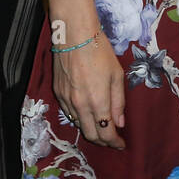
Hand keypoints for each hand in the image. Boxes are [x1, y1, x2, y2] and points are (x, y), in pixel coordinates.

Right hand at [52, 31, 126, 149]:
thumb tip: (119, 123)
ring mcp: (66, 100)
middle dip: (103, 141)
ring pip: (79, 125)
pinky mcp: (58, 93)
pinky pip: (69, 114)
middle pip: (91, 135)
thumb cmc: (99, 51)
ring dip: (91, 130)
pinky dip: (79, 118)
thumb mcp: (116, 74)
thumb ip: (118, 101)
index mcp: (97, 101)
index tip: (121, 144)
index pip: (106, 133)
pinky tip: (86, 113)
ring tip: (100, 127)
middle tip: (112, 139)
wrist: (74, 34)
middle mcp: (80, 105)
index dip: (114, 142)